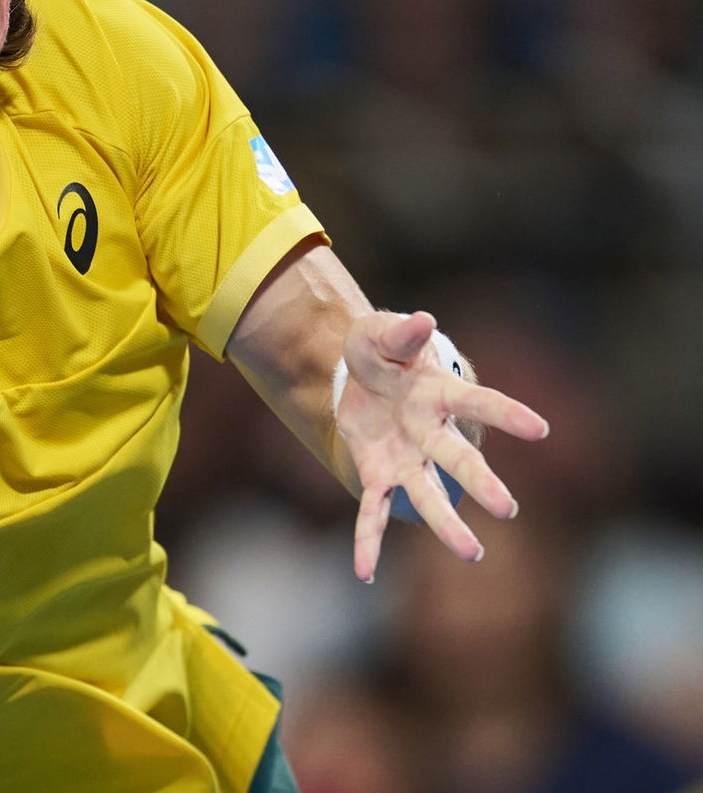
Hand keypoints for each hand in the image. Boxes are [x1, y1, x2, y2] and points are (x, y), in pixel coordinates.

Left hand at [338, 311, 549, 582]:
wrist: (353, 373)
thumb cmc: (380, 349)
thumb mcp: (379, 334)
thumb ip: (399, 333)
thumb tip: (421, 320)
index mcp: (438, 393)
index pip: (477, 402)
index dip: (505, 414)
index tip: (540, 429)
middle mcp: (429, 432)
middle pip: (458, 458)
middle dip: (480, 482)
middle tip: (507, 509)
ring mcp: (406, 458)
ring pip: (428, 495)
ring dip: (446, 523)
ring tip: (472, 554)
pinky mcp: (377, 475)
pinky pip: (373, 512)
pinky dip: (368, 541)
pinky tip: (365, 573)